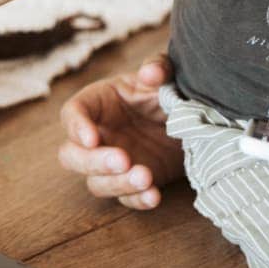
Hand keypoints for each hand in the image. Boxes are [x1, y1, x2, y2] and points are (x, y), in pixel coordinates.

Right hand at [56, 56, 181, 209]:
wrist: (196, 121)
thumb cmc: (169, 91)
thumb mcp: (167, 74)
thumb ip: (159, 67)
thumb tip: (151, 73)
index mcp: (98, 103)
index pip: (72, 113)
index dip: (76, 127)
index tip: (91, 138)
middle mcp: (98, 135)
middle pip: (72, 156)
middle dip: (93, 162)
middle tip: (122, 159)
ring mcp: (112, 163)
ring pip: (96, 183)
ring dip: (117, 184)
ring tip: (145, 177)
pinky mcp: (131, 184)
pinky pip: (125, 199)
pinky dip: (137, 200)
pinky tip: (154, 195)